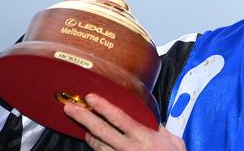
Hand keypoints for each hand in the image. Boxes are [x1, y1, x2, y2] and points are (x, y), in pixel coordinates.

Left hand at [64, 93, 185, 150]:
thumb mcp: (173, 140)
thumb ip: (159, 127)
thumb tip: (149, 116)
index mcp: (144, 136)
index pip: (120, 118)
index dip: (103, 107)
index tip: (91, 97)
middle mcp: (130, 148)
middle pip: (101, 131)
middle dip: (83, 118)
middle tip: (70, 108)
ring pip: (98, 145)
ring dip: (89, 134)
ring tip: (83, 125)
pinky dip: (97, 147)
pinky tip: (94, 141)